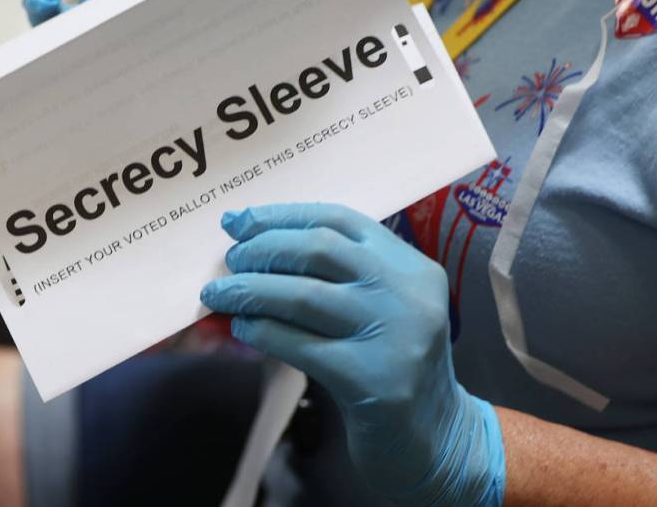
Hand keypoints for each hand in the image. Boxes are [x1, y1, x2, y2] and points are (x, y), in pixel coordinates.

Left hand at [201, 203, 505, 505]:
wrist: (438, 440)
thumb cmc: (394, 367)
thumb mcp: (382, 310)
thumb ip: (339, 280)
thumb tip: (255, 253)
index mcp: (411, 266)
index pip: (339, 220)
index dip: (282, 216)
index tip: (239, 221)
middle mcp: (407, 293)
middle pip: (319, 248)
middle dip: (263, 249)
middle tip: (230, 261)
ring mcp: (394, 335)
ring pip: (303, 295)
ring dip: (250, 290)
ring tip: (218, 295)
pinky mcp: (372, 379)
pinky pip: (300, 345)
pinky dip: (262, 332)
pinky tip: (242, 329)